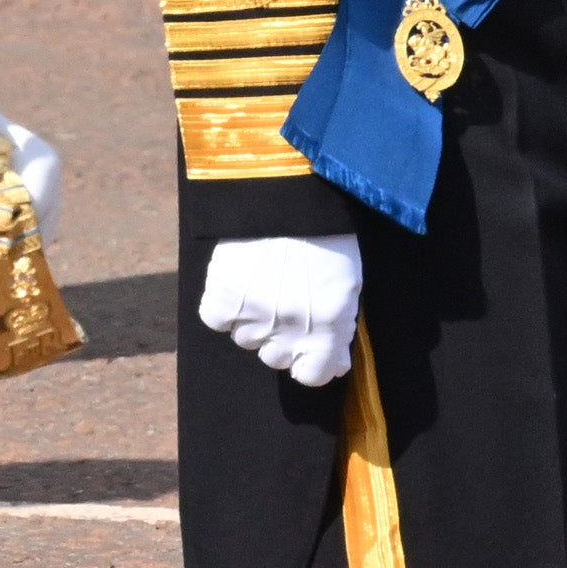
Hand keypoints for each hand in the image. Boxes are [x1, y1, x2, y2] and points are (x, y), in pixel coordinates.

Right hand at [198, 231, 363, 388]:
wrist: (289, 191)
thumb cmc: (328, 234)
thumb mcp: (349, 283)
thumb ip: (341, 328)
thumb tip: (334, 365)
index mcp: (327, 326)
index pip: (313, 376)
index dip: (311, 363)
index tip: (309, 348)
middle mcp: (290, 329)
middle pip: (276, 358)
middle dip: (282, 336)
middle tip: (285, 299)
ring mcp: (254, 315)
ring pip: (246, 340)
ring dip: (254, 320)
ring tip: (263, 282)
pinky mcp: (223, 297)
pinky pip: (217, 320)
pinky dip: (225, 308)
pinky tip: (238, 284)